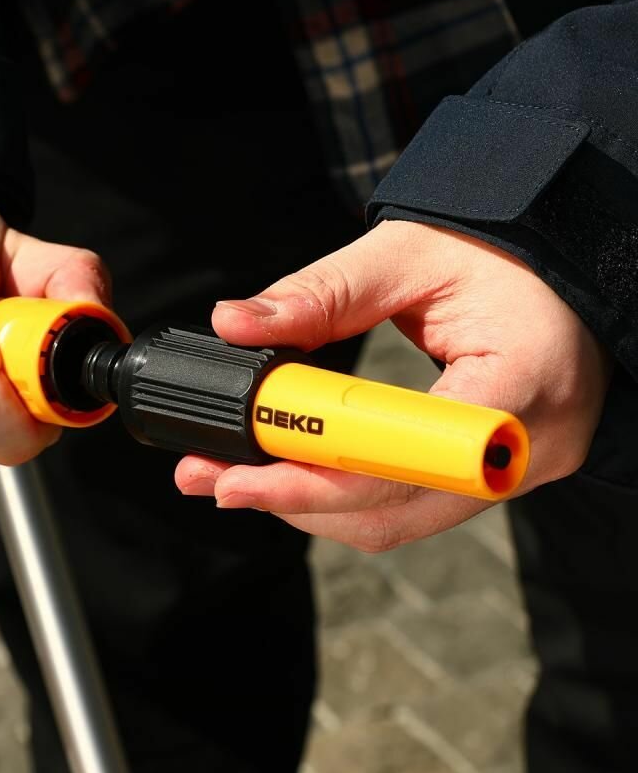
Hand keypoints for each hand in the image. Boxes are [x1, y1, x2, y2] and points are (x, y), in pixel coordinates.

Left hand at [175, 220, 611, 550]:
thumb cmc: (501, 253)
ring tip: (234, 476)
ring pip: (395, 519)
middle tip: (211, 478)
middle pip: (393, 506)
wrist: (562, 269)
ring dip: (308, 504)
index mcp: (521, 379)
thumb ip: (320, 293)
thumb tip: (234, 324)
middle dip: (291, 497)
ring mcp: (512, 470)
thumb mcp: (409, 254)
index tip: (239, 477)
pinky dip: (343, 495)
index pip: (406, 456)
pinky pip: (409, 505)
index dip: (315, 475)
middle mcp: (527, 446)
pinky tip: (291, 473)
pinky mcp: (490, 475)